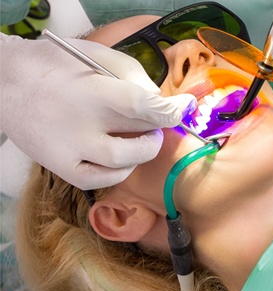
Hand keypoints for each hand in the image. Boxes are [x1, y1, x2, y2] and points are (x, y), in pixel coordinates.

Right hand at [0, 34, 195, 189]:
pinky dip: (121, 171)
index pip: (143, 106)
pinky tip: (123, 157)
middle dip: (159, 130)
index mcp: (90, 90)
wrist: (7, 84)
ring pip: (123, 164)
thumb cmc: (56, 66)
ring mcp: (69, 151)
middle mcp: (80, 125)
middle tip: (159, 122)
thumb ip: (134, 76)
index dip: (169, 111)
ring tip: (141, 137)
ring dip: (143, 151)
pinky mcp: (61, 167)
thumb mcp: (98, 56)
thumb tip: (162, 102)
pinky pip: (101, 180)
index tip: (183, 108)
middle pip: (138, 137)